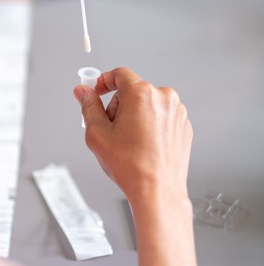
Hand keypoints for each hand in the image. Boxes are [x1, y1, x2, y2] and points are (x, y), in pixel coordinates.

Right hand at [73, 68, 192, 206]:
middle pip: (132, 91)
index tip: (96, 91)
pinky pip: (161, 117)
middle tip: (111, 130)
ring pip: (147, 104)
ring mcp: (177, 112)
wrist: (157, 191)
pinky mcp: (183, 126)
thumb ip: (88, 106)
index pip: (120, 74)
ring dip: (134, 116)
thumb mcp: (97, 133)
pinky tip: (142, 146)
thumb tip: (83, 92)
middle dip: (118, 106)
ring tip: (128, 142)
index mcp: (142, 94)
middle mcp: (164, 98)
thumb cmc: (130, 166)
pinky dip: (149, 126)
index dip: (103, 81)